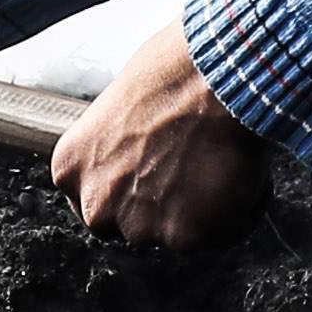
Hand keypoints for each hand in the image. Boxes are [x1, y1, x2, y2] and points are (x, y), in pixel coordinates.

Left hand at [53, 18, 271, 250]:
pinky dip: (239, 208)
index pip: (97, 200)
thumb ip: (120, 149)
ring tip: (218, 159)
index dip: (133, 187)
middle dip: (162, 205)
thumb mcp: (119, 110)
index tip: (156, 172)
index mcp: (71, 168)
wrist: (213, 76)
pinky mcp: (185, 239)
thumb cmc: (173, 73)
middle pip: (132, 225)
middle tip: (194, 167)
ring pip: (179, 231)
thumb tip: (143, 154)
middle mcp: (96, 206)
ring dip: (201, 208)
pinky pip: (222, 233)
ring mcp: (139, 227)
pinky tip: (240, 169)